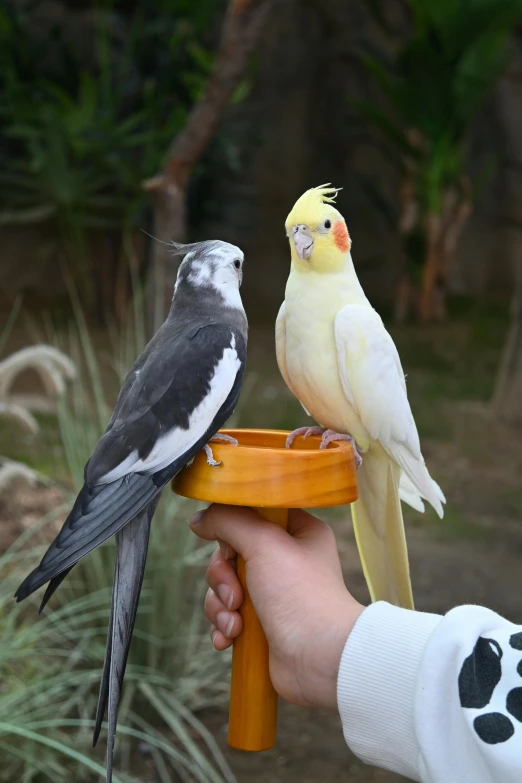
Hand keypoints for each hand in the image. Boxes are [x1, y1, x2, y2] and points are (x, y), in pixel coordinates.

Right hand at [189, 505, 364, 710]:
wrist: (319, 658)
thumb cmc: (300, 594)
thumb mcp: (264, 542)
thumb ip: (228, 521)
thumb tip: (198, 520)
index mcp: (298, 532)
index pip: (253, 514)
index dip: (233, 528)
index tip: (230, 545)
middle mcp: (286, 560)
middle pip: (230, 552)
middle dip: (222, 576)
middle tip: (235, 594)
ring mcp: (273, 593)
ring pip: (224, 585)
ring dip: (220, 605)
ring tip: (235, 624)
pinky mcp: (262, 623)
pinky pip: (227, 615)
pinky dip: (223, 626)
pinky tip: (230, 638)